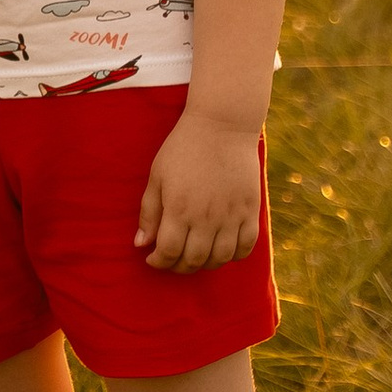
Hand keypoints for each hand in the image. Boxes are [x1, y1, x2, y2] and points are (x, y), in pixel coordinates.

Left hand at [134, 112, 266, 271]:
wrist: (222, 125)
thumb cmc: (183, 148)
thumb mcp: (157, 176)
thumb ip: (149, 212)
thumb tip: (141, 245)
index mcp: (179, 209)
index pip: (168, 252)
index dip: (158, 262)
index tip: (153, 258)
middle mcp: (206, 217)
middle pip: (193, 260)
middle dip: (179, 266)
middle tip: (172, 259)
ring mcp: (231, 215)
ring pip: (220, 258)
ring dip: (205, 264)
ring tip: (196, 255)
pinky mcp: (250, 210)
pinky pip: (246, 247)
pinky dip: (234, 255)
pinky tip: (222, 249)